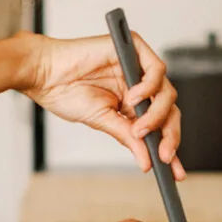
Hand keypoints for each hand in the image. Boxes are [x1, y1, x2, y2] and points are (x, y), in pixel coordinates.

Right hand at [24, 33, 184, 177]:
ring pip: (167, 92)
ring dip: (156, 115)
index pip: (160, 126)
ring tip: (138, 128)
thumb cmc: (66, 93)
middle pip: (170, 110)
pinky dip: (149, 87)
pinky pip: (156, 70)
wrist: (46, 74)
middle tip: (163, 154)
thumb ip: (127, 137)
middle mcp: (139, 86)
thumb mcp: (103, 121)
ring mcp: (138, 68)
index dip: (170, 147)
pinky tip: (132, 99)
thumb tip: (147, 161)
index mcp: (133, 105)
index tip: (175, 172)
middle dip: (169, 135)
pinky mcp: (134, 49)